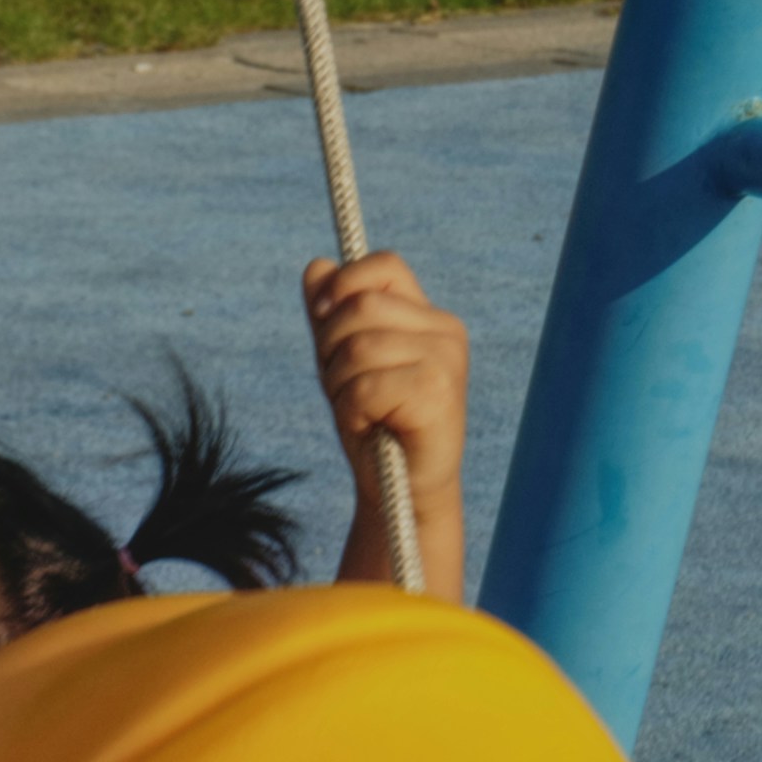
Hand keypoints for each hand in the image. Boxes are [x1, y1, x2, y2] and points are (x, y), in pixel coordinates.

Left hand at [302, 250, 467, 599]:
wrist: (401, 495)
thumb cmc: (375, 429)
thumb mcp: (342, 365)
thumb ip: (331, 317)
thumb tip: (315, 266)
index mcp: (427, 317)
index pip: (382, 266)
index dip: (343, 285)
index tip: (321, 318)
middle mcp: (445, 331)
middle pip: (359, 307)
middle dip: (330, 349)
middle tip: (343, 389)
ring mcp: (446, 360)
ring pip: (358, 347)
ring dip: (339, 386)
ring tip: (359, 413)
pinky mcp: (438, 392)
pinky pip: (366, 385)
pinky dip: (351, 410)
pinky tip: (370, 428)